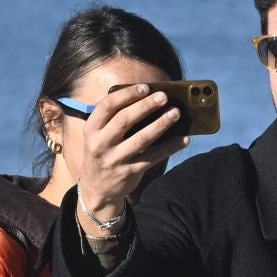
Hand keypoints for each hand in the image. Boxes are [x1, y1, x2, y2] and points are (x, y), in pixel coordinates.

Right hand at [73, 85, 189, 229]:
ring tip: (176, 113)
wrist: (97, 189)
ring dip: (161, 124)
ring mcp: (116, 160)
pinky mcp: (130, 172)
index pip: (108, 106)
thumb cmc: (101, 152)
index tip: (145, 87)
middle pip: (125, 120)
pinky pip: (154, 157)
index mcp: (91, 129)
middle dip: (146, 106)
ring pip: (141, 139)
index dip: (127, 94)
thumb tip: (135, 92)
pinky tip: (184, 139)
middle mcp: (101, 144)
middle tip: (164, 96)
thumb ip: (109, 116)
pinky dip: (170, 147)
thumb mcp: (96, 135)